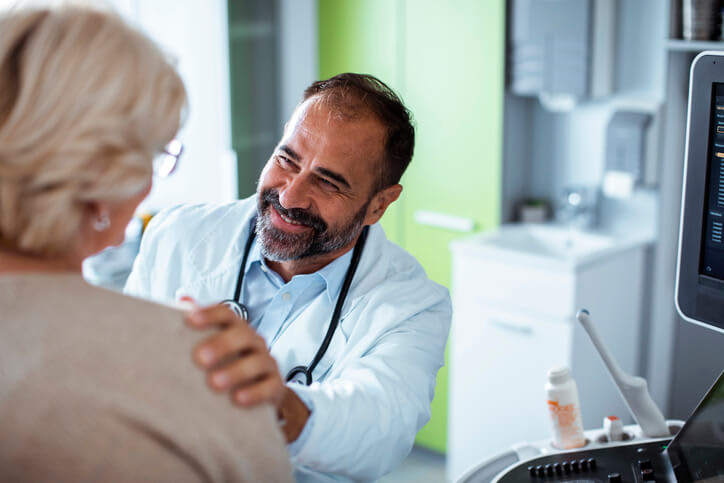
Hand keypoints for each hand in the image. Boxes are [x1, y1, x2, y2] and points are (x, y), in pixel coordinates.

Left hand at [184, 304, 309, 441]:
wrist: (262, 389)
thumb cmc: (230, 362)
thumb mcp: (213, 344)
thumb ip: (197, 325)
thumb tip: (182, 298)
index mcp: (235, 329)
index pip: (226, 314)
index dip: (209, 314)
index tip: (189, 319)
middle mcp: (253, 341)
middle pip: (242, 335)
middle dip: (222, 345)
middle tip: (200, 358)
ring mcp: (266, 362)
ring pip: (257, 362)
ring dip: (236, 371)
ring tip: (214, 383)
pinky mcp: (275, 386)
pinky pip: (269, 386)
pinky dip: (254, 392)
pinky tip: (238, 399)